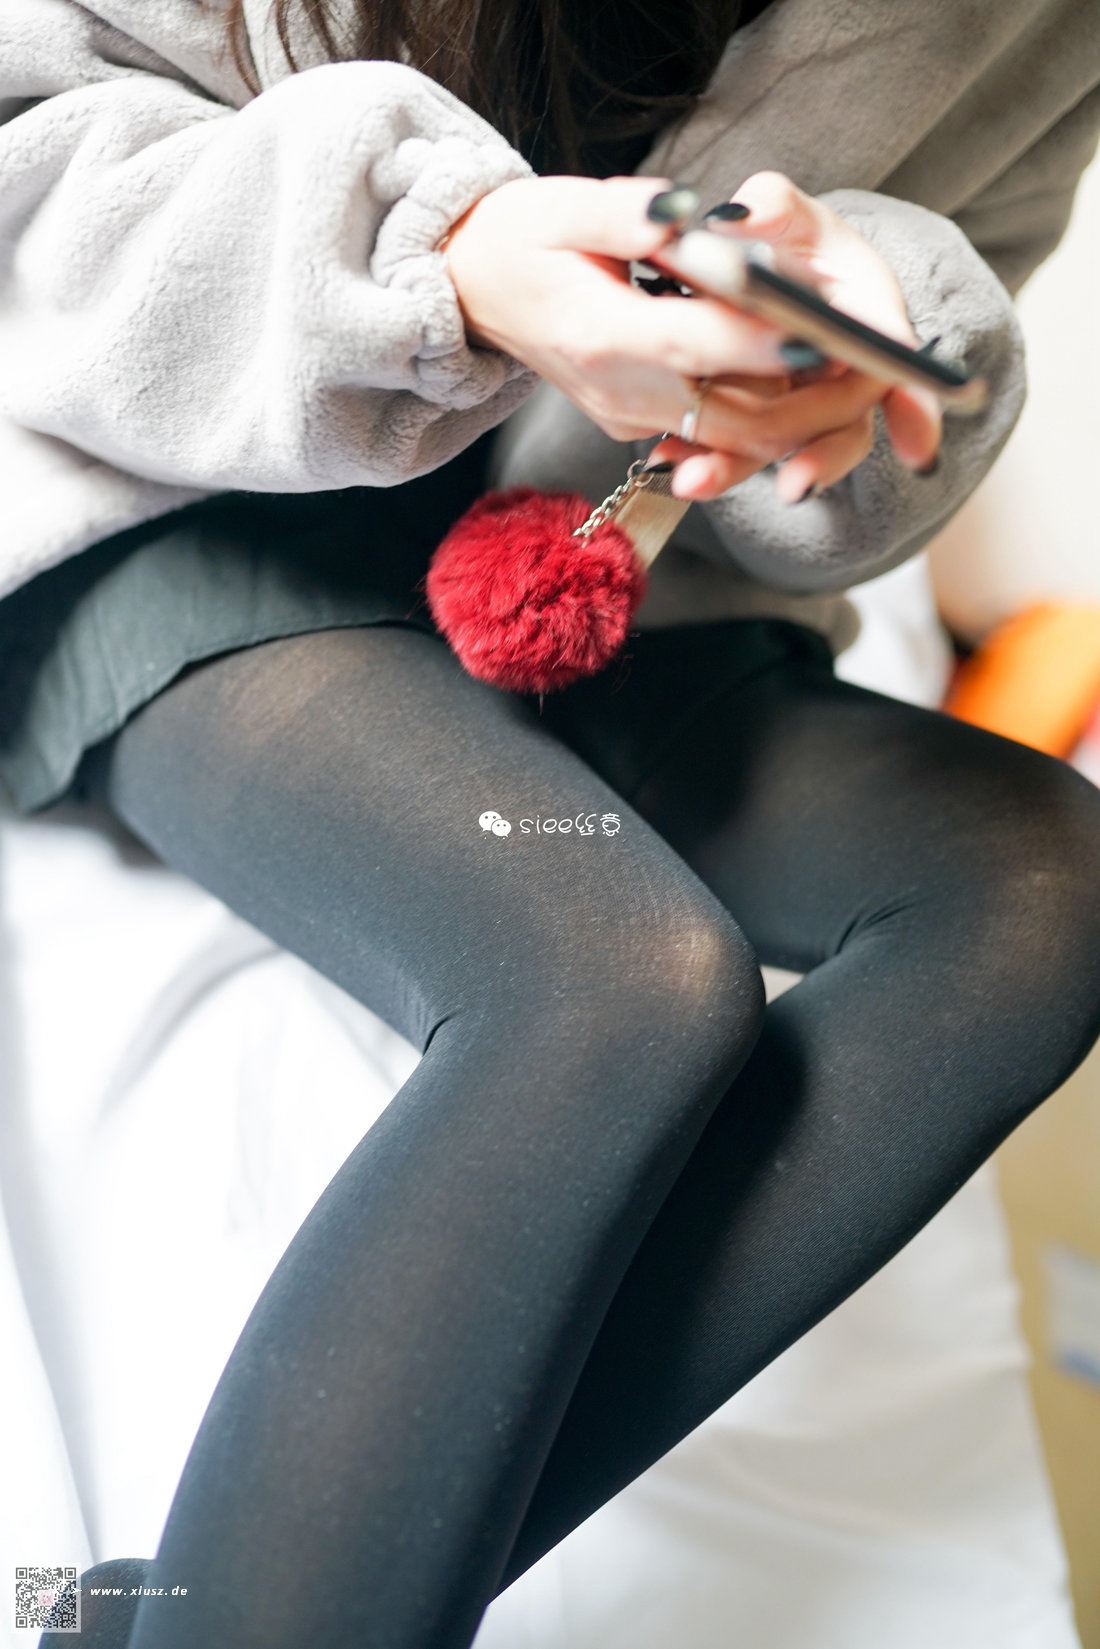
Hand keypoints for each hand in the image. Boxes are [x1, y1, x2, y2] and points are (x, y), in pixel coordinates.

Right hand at [445, 171, 940, 504]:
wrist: (469, 293)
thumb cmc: (518, 239)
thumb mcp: (566, 207)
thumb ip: (638, 216)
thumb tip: (692, 217)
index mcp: (598, 335)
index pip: (696, 346)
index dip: (764, 343)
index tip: (827, 333)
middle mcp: (619, 389)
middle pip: (732, 419)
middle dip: (810, 406)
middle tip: (873, 371)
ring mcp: (629, 415)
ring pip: (732, 439)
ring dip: (800, 421)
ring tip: (859, 380)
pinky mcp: (638, 421)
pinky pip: (713, 433)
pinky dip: (766, 418)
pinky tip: (807, 384)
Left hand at [648, 171, 942, 499]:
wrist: (748, 265)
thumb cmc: (784, 233)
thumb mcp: (788, 210)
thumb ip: (775, 206)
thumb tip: (745, 213)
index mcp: (868, 315)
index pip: (895, 360)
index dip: (915, 407)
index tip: (917, 449)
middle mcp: (841, 370)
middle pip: (846, 425)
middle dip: (822, 459)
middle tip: (795, 485)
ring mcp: (798, 403)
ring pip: (782, 447)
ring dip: (741, 469)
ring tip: (697, 483)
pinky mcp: (754, 419)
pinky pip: (733, 446)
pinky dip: (701, 456)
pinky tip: (667, 464)